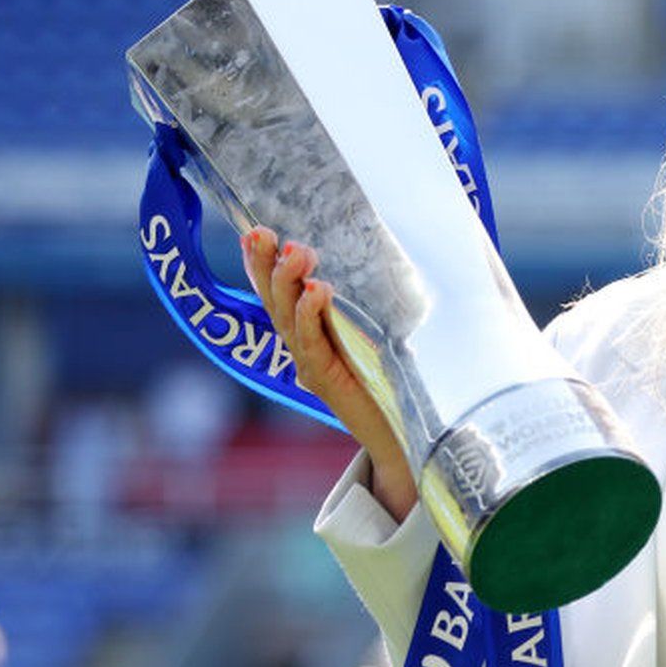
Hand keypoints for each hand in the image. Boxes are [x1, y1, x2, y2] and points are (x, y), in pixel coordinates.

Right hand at [241, 226, 417, 518]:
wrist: (409, 435)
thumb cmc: (400, 376)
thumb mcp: (385, 326)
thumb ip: (376, 296)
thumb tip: (396, 246)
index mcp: (313, 329)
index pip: (281, 290)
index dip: (263, 262)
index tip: (256, 231)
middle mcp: (305, 345)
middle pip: (275, 299)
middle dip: (265, 265)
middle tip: (263, 233)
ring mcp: (313, 364)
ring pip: (287, 319)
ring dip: (288, 283)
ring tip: (297, 253)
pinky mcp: (328, 382)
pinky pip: (312, 345)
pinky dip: (310, 317)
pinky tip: (314, 292)